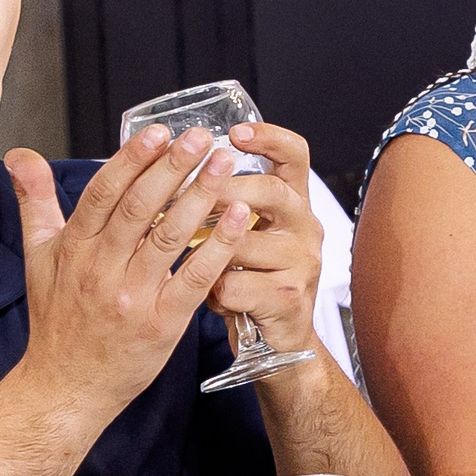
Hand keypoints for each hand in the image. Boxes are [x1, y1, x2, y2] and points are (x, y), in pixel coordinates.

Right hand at [8, 127, 250, 417]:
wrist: (64, 389)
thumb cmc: (56, 319)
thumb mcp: (37, 258)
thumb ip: (36, 203)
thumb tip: (21, 156)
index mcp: (73, 249)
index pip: (103, 193)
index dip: (131, 160)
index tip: (159, 131)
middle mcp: (100, 270)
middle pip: (139, 209)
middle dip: (171, 168)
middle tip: (200, 136)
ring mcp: (132, 298)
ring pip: (169, 238)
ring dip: (200, 197)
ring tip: (226, 166)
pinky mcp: (161, 324)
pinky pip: (194, 279)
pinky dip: (218, 247)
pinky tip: (239, 218)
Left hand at [204, 122, 325, 354]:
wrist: (276, 342)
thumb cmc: (250, 280)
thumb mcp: (247, 235)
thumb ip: (226, 204)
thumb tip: (169, 171)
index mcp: (294, 204)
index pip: (295, 155)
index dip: (269, 138)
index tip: (235, 132)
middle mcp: (305, 227)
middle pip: (272, 191)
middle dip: (224, 188)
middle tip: (185, 192)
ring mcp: (302, 263)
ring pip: (244, 242)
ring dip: (206, 250)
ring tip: (182, 255)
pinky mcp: (289, 298)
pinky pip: (236, 286)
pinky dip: (212, 293)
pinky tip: (208, 298)